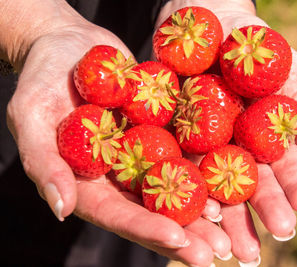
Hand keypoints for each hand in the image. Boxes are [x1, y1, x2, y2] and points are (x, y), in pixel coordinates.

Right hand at [5, 9, 229, 266]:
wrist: (72, 44)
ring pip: (175, 190)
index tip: (178, 239)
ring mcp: (143, 155)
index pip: (117, 214)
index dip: (146, 228)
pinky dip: (207, 169)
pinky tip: (232, 182)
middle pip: (153, 212)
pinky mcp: (162, 132)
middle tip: (218, 253)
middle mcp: (119, 176)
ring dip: (203, 211)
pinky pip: (185, 153)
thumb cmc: (42, 77)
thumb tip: (61, 210)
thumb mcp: (30, 115)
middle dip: (185, 234)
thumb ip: (43, 161)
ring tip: (233, 232)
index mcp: (89, 182)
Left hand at [157, 0, 296, 264]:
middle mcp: (237, 150)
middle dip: (259, 215)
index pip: (283, 171)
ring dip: (225, 219)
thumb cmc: (259, 46)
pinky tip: (196, 211)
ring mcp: (205, 147)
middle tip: (265, 244)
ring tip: (230, 250)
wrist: (208, 18)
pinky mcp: (173, 139)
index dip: (293, 191)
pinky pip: (181, 168)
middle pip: (250, 189)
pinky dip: (189, 190)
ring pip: (216, 189)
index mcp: (267, 139)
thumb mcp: (294, 76)